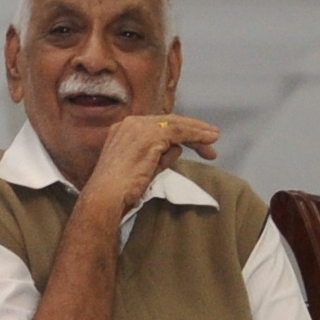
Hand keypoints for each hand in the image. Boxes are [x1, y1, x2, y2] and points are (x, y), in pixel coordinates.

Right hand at [75, 112, 219, 222]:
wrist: (105, 198)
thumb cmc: (120, 191)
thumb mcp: (143, 169)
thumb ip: (159, 156)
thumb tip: (177, 148)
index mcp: (123, 129)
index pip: (157, 125)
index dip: (178, 133)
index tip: (193, 143)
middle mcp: (130, 123)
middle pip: (168, 121)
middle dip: (191, 131)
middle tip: (210, 140)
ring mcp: (139, 127)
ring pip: (176, 124)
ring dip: (198, 132)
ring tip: (214, 139)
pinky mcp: (150, 136)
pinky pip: (180, 131)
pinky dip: (196, 135)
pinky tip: (208, 140)